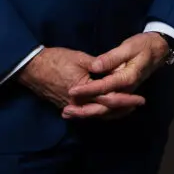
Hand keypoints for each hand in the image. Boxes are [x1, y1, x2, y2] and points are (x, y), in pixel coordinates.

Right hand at [17, 47, 144, 116]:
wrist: (33, 68)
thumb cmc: (57, 60)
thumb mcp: (81, 58)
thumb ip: (100, 66)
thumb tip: (117, 70)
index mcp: (84, 92)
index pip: (110, 98)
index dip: (126, 99)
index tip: (140, 98)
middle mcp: (78, 104)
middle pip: (105, 111)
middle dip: (122, 108)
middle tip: (137, 105)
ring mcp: (72, 108)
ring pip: (96, 115)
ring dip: (112, 112)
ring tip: (126, 109)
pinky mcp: (66, 107)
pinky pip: (86, 113)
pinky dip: (98, 113)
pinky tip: (106, 110)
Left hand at [63, 33, 169, 119]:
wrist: (158, 50)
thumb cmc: (143, 46)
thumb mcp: (129, 47)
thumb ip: (112, 58)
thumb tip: (95, 67)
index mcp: (127, 78)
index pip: (104, 88)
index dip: (87, 90)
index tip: (71, 91)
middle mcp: (127, 90)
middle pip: (104, 106)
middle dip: (84, 110)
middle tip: (66, 111)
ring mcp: (125, 94)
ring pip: (106, 111)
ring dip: (87, 114)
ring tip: (68, 114)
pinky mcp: (123, 94)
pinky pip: (109, 109)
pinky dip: (95, 112)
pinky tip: (82, 112)